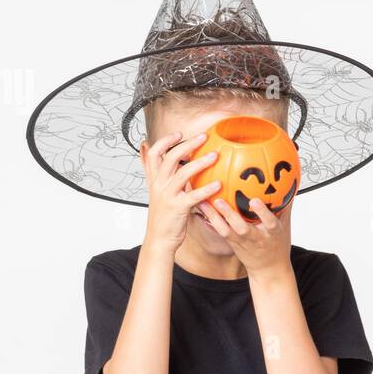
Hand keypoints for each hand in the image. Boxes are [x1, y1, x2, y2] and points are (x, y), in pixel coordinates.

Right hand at [141, 131, 222, 251]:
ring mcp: (167, 196)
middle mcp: (159, 185)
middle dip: (187, 144)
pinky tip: (219, 184)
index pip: (153, 153)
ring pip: (182, 173)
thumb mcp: (160, 193)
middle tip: (204, 137)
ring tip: (215, 155)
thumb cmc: (164, 216)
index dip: (165, 141)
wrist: (159, 239)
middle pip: (170, 158)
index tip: (179, 134)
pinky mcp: (178, 208)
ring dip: (200, 162)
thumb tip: (168, 160)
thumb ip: (164, 176)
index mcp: (155, 180)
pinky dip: (206, 189)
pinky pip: (193, 196)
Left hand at [199, 189, 293, 277]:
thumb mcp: (286, 227)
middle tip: (219, 200)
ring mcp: (242, 242)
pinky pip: (220, 231)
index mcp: (272, 234)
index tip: (255, 201)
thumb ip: (286, 206)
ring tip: (203, 202)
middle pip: (242, 228)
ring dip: (213, 217)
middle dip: (230, 215)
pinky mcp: (232, 244)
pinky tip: (202, 206)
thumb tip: (289, 183)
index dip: (262, 213)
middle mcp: (256, 238)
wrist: (269, 271)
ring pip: (226, 231)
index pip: (269, 223)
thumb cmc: (278, 246)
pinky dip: (211, 219)